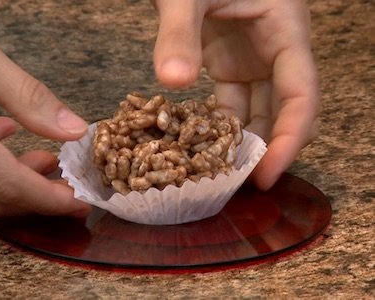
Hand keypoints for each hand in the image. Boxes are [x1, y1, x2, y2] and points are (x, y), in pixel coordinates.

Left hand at [153, 0, 319, 189]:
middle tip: (236, 184)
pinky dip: (216, 127)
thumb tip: (173, 80)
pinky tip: (198, 148)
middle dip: (264, 149)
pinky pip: (228, 103)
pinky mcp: (226, 63)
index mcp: (285, 29)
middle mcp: (274, 50)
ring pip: (255, 111)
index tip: (266, 174)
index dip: (289, 138)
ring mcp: (250, 58)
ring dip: (239, 143)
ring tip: (217, 175)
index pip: (300, 95)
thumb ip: (180, 31)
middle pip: (282, 111)